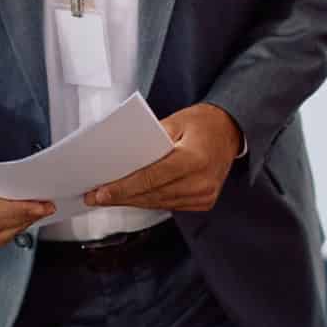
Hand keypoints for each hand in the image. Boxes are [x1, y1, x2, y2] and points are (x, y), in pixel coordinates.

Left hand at [84, 104, 243, 211]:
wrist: (230, 131)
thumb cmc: (202, 122)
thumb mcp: (175, 121)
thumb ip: (149, 140)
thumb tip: (121, 160)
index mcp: (195, 159)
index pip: (151, 178)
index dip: (123, 187)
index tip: (100, 192)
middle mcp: (202, 181)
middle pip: (151, 195)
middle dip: (121, 196)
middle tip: (95, 197)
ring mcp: (205, 195)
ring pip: (158, 203)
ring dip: (132, 201)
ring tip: (109, 198)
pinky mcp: (204, 202)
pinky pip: (169, 205)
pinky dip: (149, 201)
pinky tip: (133, 197)